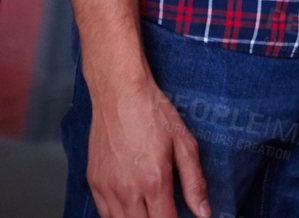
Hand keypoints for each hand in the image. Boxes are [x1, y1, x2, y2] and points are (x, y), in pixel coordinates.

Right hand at [86, 72, 208, 217]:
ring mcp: (106, 188)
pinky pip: (103, 213)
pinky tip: (131, 208)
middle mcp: (126, 189)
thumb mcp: (185, 144)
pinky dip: (117, 216)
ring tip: (151, 211)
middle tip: (166, 212)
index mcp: (153, 181)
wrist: (120, 94)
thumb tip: (204, 212)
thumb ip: (195, 182)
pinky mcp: (93, 182)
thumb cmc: (153, 114)